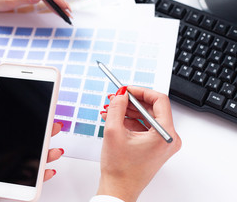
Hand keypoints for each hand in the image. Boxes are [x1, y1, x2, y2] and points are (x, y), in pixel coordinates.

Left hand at [0, 105, 63, 201]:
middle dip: (41, 133)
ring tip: (54, 149)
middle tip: (53, 126)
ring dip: (44, 153)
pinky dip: (38, 175)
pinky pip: (25, 178)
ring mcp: (3, 167)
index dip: (23, 118)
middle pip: (24, 140)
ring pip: (28, 159)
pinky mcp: (5, 182)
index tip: (36, 109)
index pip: (8, 125)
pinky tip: (47, 170)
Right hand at [98, 86, 181, 201]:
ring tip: (110, 109)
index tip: (127, 89)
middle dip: (131, 101)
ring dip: (127, 111)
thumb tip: (120, 94)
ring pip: (146, 117)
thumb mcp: (114, 132)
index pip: (159, 100)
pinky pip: (143, 127)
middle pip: (152, 108)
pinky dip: (129, 121)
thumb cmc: (120, 170)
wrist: (118, 189)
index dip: (141, 91)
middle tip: (115, 97)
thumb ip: (117, 108)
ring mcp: (162, 143)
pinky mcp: (154, 146)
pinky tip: (114, 119)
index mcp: (165, 134)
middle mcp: (168, 138)